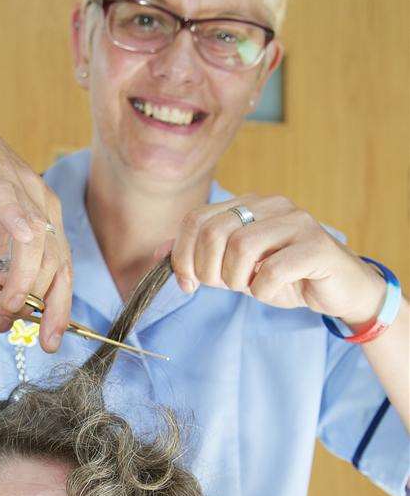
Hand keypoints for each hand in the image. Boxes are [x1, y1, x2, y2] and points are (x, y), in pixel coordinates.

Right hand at [0, 97, 72, 351]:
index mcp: (46, 219)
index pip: (63, 272)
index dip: (60, 309)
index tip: (51, 341)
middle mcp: (42, 205)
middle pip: (58, 265)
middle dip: (50, 309)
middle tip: (40, 340)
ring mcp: (20, 190)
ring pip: (36, 247)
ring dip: (23, 287)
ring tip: (5, 311)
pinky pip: (13, 208)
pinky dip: (20, 231)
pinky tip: (17, 258)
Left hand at [161, 193, 385, 326]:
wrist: (337, 289)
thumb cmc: (285, 276)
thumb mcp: (235, 267)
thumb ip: (200, 256)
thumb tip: (157, 253)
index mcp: (248, 204)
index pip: (195, 219)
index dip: (182, 255)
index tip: (189, 283)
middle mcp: (271, 205)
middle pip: (214, 232)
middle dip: (208, 270)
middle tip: (223, 286)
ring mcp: (297, 222)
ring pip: (241, 247)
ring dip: (236, 279)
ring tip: (250, 286)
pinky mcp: (317, 246)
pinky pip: (272, 271)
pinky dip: (263, 290)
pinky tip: (273, 292)